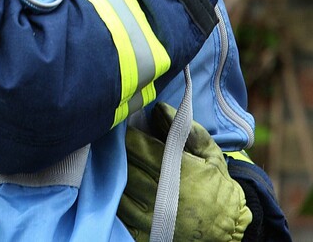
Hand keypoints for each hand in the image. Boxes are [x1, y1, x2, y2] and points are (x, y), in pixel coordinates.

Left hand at [118, 103, 252, 241]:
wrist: (228, 229)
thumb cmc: (217, 186)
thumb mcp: (210, 153)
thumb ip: (187, 130)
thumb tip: (159, 109)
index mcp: (179, 173)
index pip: (140, 147)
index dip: (125, 133)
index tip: (119, 123)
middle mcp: (163, 197)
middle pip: (125, 166)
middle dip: (116, 150)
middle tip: (109, 138)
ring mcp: (152, 219)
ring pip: (119, 190)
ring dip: (112, 173)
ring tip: (108, 159)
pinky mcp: (146, 234)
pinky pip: (121, 214)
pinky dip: (115, 198)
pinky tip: (115, 186)